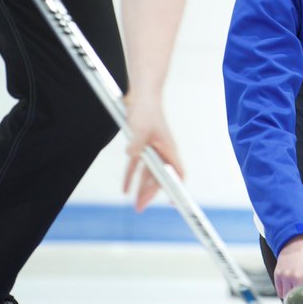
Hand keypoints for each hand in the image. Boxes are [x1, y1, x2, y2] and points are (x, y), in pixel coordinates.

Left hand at [120, 91, 183, 211]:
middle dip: (151, 194)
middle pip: (160, 178)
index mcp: (169, 150)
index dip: (177, 188)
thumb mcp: (141, 128)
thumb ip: (137, 143)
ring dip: (141, 189)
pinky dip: (131, 177)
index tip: (173, 202)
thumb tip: (131, 155)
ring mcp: (153, 151)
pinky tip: (125, 188)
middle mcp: (163, 153)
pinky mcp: (142, 147)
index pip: (177, 173)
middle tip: (141, 207)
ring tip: (136, 204)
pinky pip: (137, 166)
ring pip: (148, 175)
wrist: (142, 96)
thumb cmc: (146, 111)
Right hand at [273, 235, 302, 299]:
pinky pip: (280, 291)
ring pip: (287, 297)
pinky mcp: (278, 274)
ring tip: (297, 288)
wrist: (297, 239)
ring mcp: (286, 276)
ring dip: (292, 296)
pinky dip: (284, 291)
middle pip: (297, 299)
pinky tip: (290, 284)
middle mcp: (297, 277)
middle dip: (301, 300)